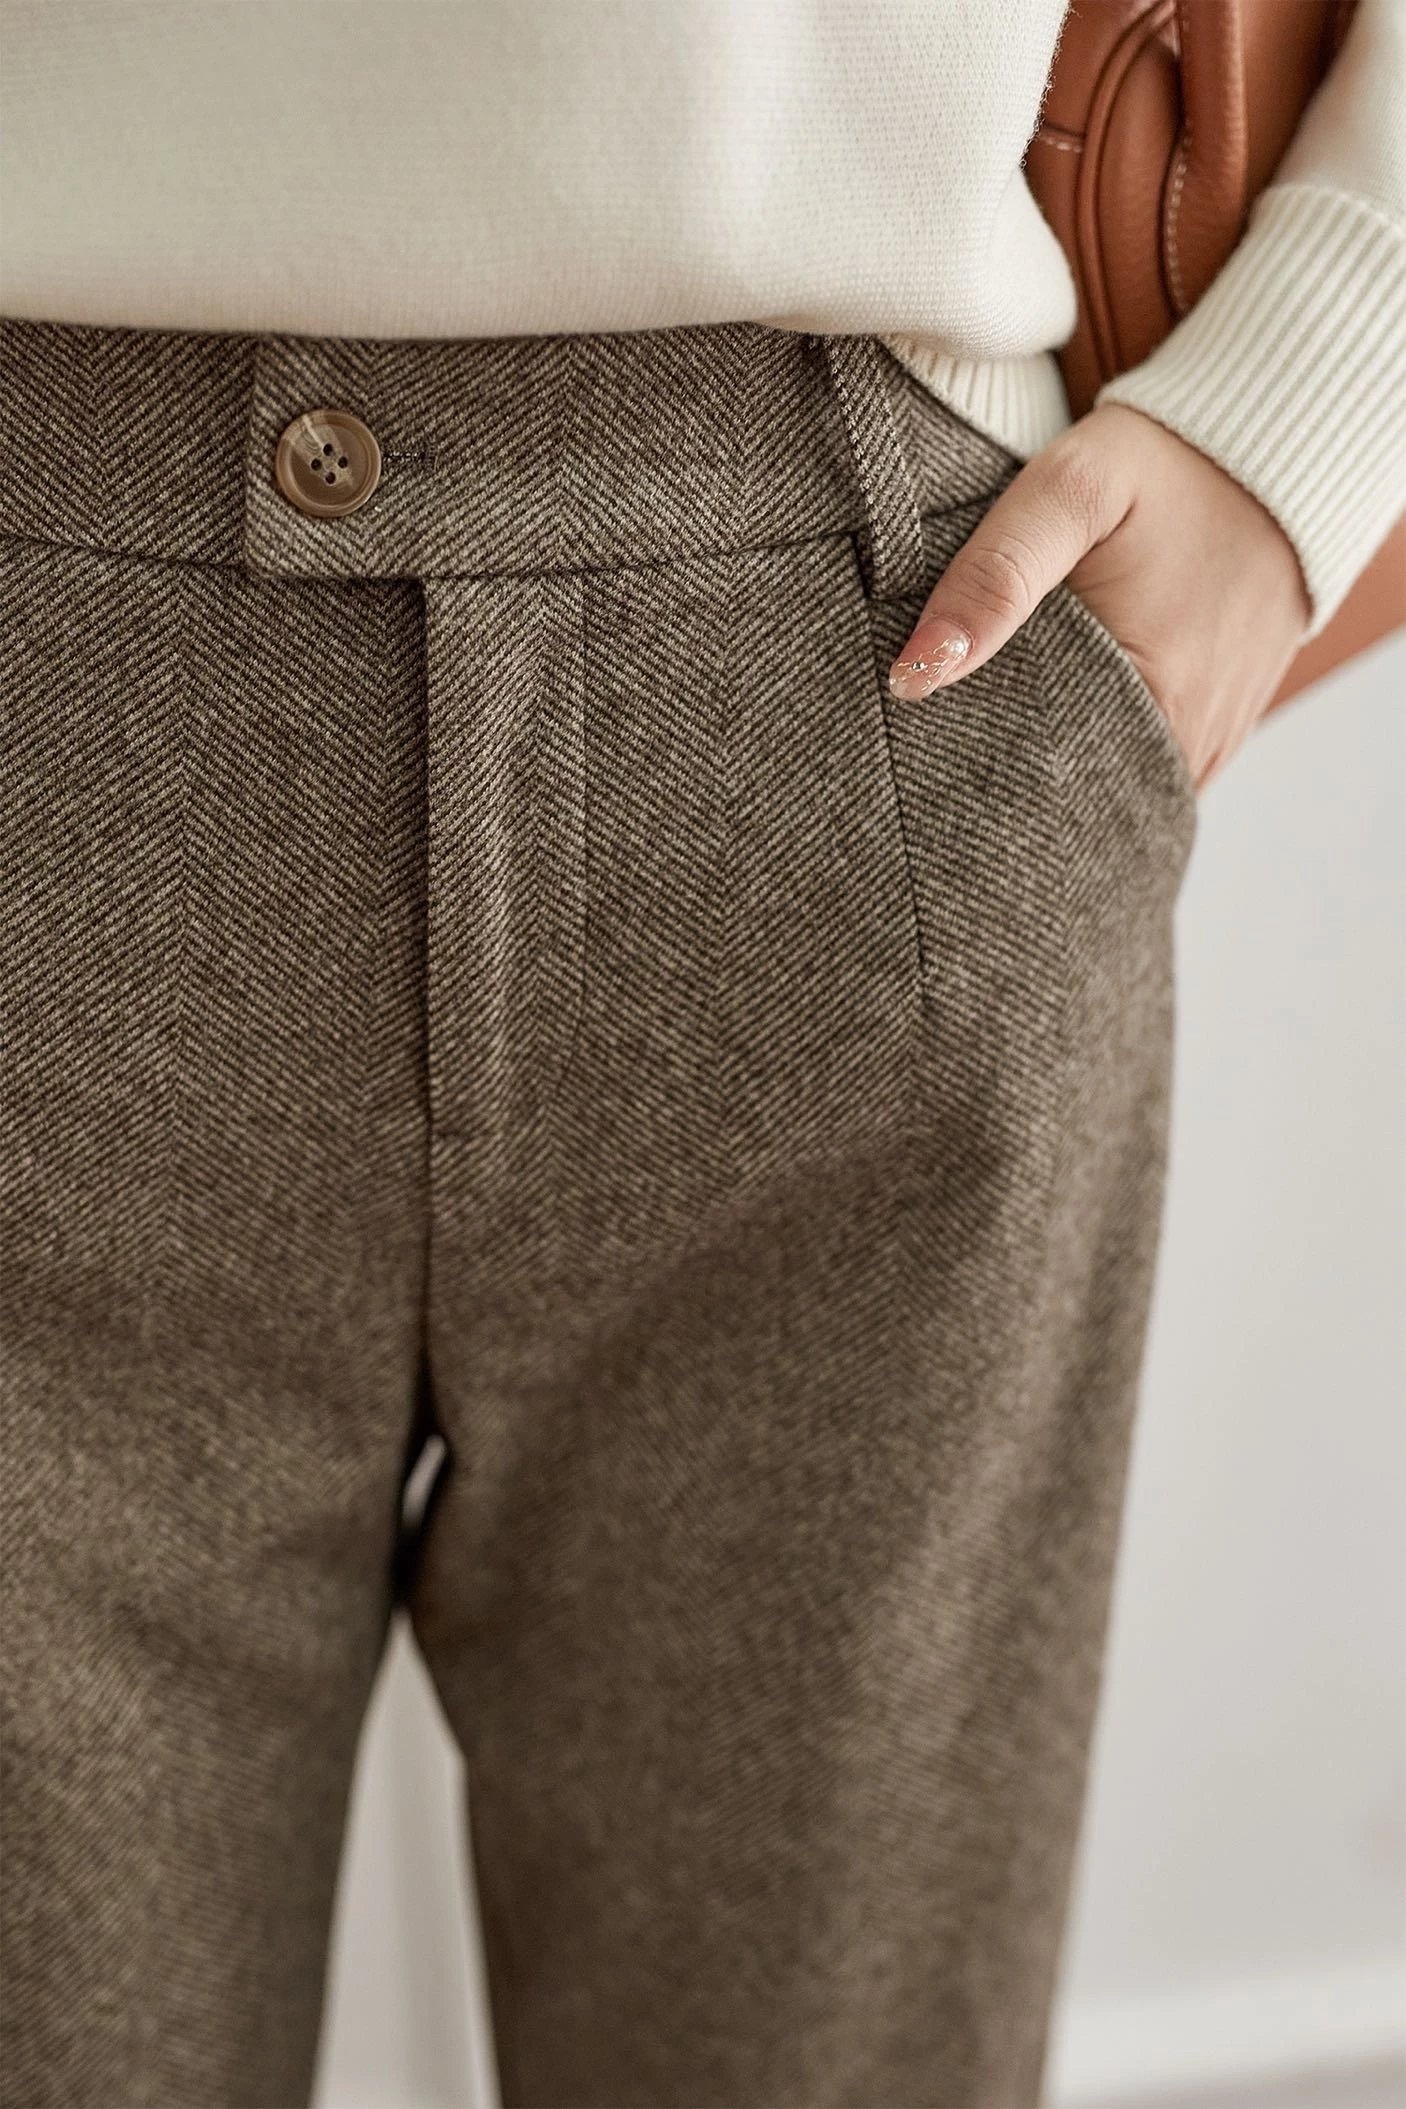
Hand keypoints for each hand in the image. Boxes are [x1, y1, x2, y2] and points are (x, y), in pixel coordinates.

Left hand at [887, 403, 1312, 791]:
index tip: (915, 745)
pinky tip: (1049, 721)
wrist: (1280, 460)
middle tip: (939, 740)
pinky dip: (1089, 759)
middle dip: (998, 779)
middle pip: (1063, 801)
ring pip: (1099, 794)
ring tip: (990, 727)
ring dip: (1045, 774)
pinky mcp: (1208, 741)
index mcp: (1153, 702)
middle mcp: (1184, 746)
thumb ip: (996, 575)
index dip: (966, 768)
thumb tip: (915, 675)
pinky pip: (1133, 777)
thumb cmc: (1172, 467)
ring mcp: (1202, 752)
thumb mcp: (1074, 490)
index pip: (1031, 786)